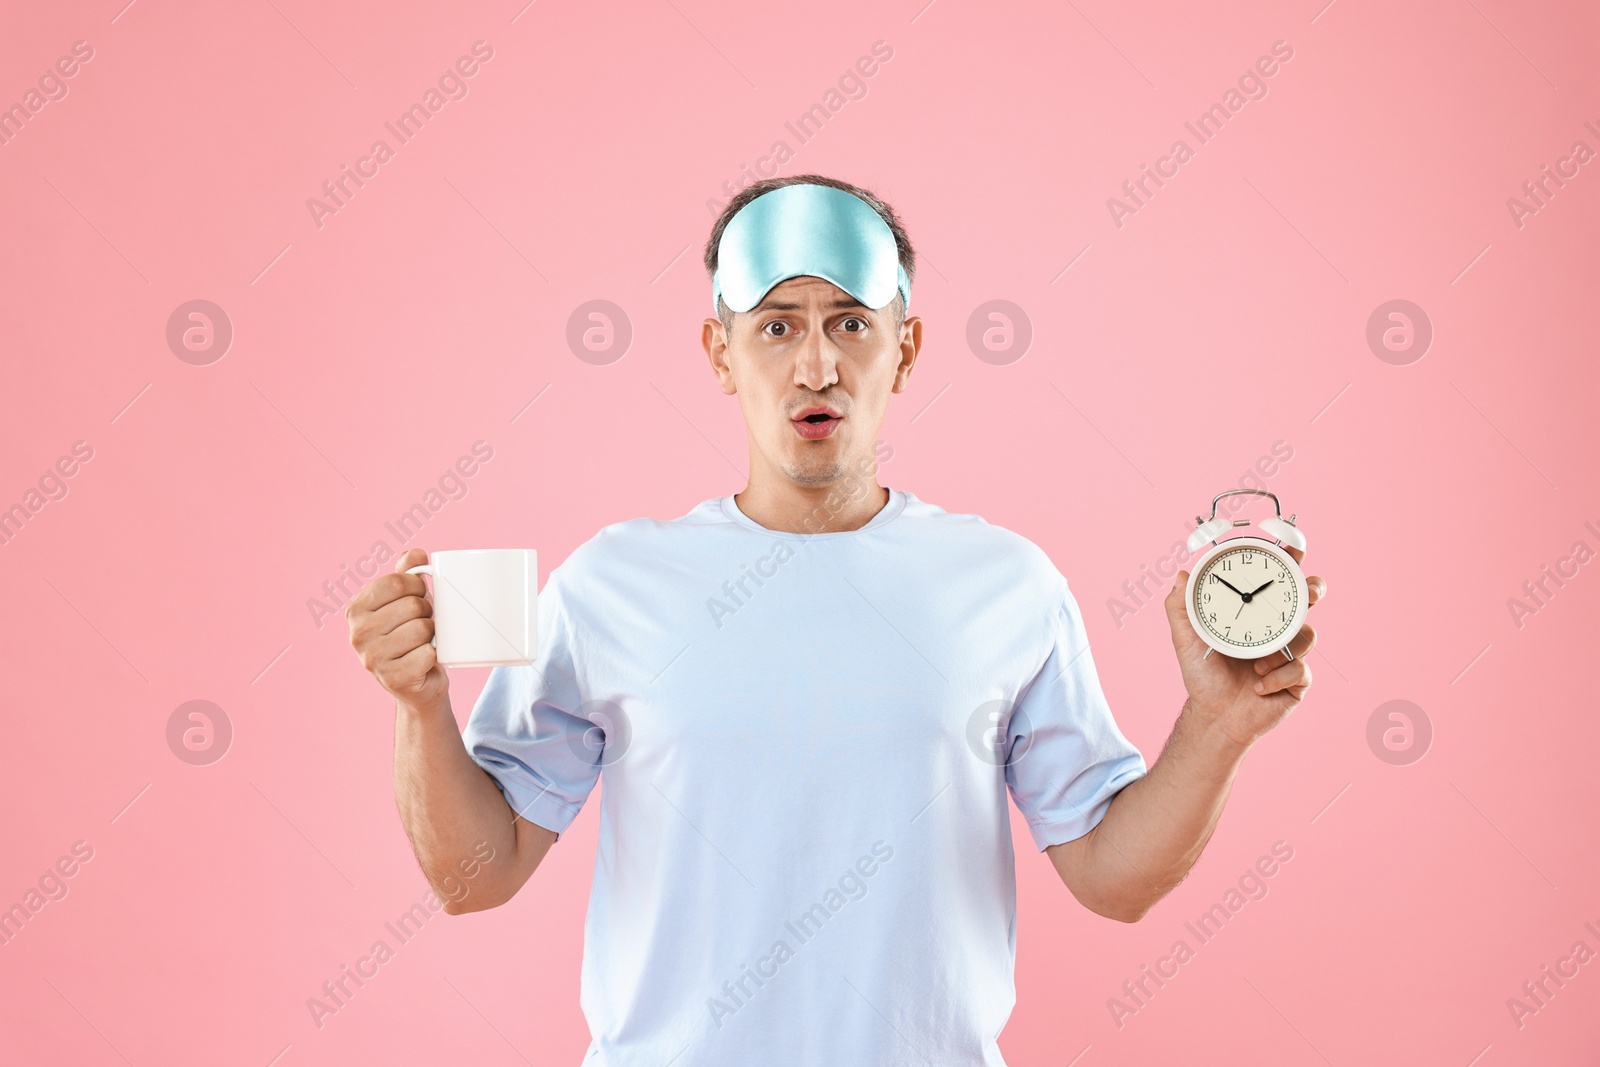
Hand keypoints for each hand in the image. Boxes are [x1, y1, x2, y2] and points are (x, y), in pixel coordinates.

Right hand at [346, 547, 449, 712]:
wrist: (419, 683)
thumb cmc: (412, 635)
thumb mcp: (406, 600)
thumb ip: (408, 572)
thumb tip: (416, 553)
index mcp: (356, 609)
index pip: (396, 581)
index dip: (418, 586)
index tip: (419, 598)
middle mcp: (358, 633)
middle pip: (413, 605)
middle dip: (427, 613)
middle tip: (424, 626)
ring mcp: (372, 658)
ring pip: (422, 629)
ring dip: (432, 635)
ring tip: (424, 642)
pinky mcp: (393, 679)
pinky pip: (428, 654)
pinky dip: (434, 656)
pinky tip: (425, 661)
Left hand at [1163, 545, 1324, 750]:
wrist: (1214, 715)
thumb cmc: (1203, 676)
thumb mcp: (1186, 640)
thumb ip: (1180, 608)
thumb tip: (1181, 575)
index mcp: (1255, 614)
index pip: (1276, 582)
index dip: (1289, 563)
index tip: (1293, 548)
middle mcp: (1277, 630)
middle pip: (1308, 600)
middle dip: (1314, 589)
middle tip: (1308, 591)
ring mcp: (1290, 654)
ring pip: (1307, 636)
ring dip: (1282, 648)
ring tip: (1253, 665)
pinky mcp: (1297, 680)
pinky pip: (1300, 670)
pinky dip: (1275, 678)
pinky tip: (1257, 685)